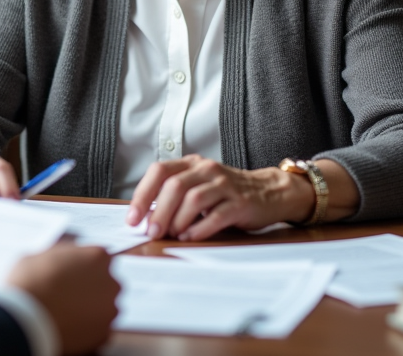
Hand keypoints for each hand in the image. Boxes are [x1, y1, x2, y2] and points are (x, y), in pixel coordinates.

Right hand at [7, 243, 119, 355]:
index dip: (84, 266)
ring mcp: (109, 310)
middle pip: (106, 283)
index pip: (100, 258)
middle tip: (69, 293)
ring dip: (91, 308)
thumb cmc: (30, 281)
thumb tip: (64, 260)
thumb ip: (63, 255)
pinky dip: (87, 328)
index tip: (74, 273)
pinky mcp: (103, 334)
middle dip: (92, 287)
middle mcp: (111, 282)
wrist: (24, 316)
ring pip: (104, 307)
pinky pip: (99, 328)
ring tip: (67, 311)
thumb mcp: (43, 254)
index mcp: (98, 257)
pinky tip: (69, 325)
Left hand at [125, 155, 313, 241]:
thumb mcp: (198, 186)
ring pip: (193, 198)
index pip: (159, 171)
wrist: (269, 192)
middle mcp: (206, 170)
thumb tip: (144, 219)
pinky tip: (190, 237)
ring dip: (178, 220)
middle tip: (151, 232)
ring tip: (172, 235)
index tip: (132, 218)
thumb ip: (174, 196)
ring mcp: (225, 185)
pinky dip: (200, 228)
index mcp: (191, 164)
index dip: (143, 194)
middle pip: (174, 186)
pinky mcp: (241, 203)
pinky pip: (216, 215)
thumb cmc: (226, 194)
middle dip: (159, 211)